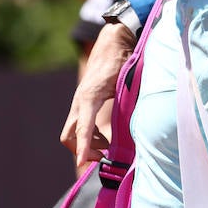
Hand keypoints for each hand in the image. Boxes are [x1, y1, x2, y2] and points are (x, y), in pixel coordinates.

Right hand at [61, 23, 135, 165]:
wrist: (112, 43)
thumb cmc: (121, 61)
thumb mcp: (127, 82)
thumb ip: (128, 103)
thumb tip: (137, 128)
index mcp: (89, 98)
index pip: (83, 129)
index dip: (83, 148)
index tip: (83, 163)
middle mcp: (79, 102)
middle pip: (69, 136)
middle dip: (82, 150)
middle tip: (104, 157)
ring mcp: (78, 103)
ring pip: (72, 133)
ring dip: (87, 145)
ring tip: (109, 148)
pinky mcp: (82, 104)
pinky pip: (79, 127)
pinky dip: (89, 137)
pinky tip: (106, 138)